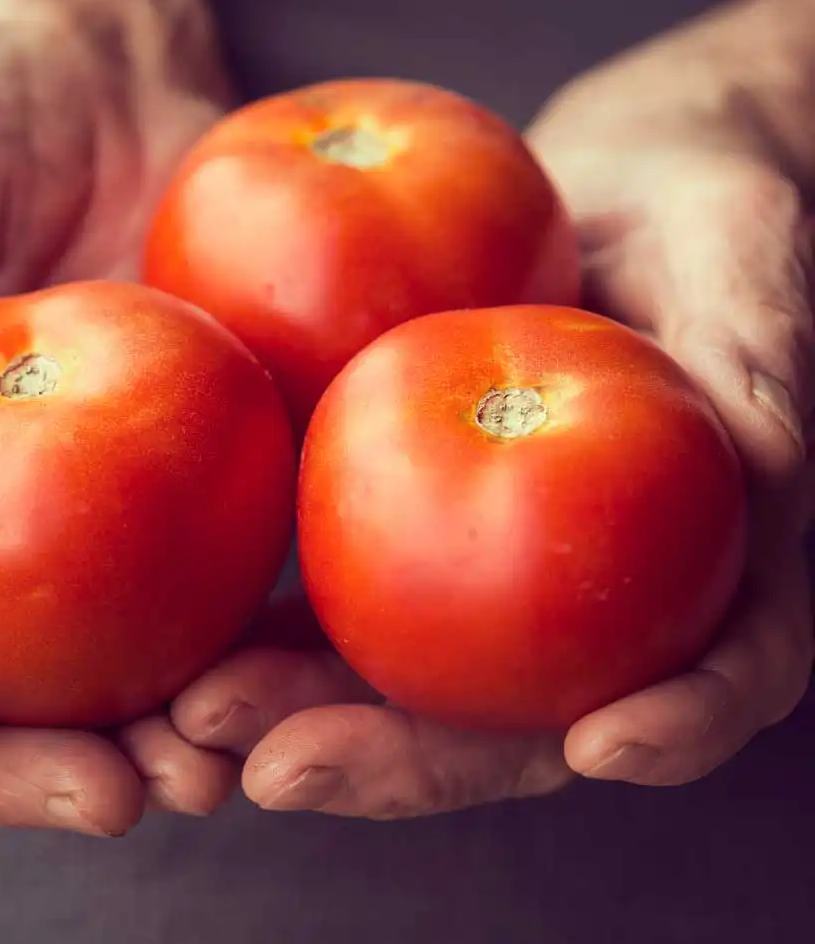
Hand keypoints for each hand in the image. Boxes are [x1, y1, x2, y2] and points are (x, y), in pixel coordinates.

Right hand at [0, 0, 240, 834]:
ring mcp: (51, 520)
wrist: (81, 70)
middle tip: (106, 795)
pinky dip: (230, 660)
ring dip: (130, 751)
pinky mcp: (162, 489)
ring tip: (208, 775)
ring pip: (67, 683)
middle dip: (1, 768)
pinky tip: (282, 688)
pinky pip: (189, 595)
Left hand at [171, 0, 814, 816]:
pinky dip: (263, 619)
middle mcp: (594, 593)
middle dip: (407, 757)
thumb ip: (758, 347)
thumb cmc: (699, 207)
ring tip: (196, 715)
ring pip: (403, 676)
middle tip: (287, 768)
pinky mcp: (403, 519)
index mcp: (711, 555)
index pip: (721, 668)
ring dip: (299, 712)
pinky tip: (187, 628)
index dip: (679, 722)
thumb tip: (770, 450)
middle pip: (519, 715)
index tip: (599, 744)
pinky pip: (337, 579)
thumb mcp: (741, 249)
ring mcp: (492, 568)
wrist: (596, 175)